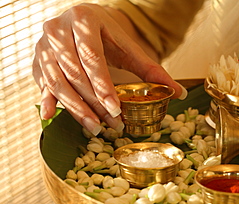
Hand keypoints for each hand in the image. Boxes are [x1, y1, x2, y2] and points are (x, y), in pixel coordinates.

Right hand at [33, 3, 186, 134]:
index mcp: (83, 20)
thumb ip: (152, 69)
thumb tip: (178, 92)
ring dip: (75, 108)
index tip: (116, 109)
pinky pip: (42, 83)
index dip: (103, 86)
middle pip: (75, 72)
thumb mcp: (129, 47)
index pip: (93, 58)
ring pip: (57, 81)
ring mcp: (44, 45)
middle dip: (94, 102)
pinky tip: (51, 115)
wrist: (83, 22)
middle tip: (111, 124)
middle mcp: (58, 29)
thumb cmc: (108, 35)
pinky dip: (47, 99)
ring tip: (94, 127)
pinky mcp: (37, 59)